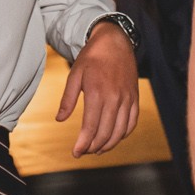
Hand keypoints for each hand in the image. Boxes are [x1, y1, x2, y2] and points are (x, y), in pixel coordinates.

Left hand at [60, 21, 138, 155]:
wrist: (115, 41)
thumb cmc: (92, 57)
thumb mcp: (74, 75)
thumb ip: (68, 99)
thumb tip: (59, 119)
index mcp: (97, 93)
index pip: (90, 127)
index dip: (83, 144)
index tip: (76, 152)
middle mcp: (114, 98)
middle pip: (105, 133)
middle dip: (93, 147)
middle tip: (83, 152)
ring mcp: (127, 99)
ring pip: (120, 131)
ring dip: (108, 145)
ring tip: (97, 149)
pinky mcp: (134, 98)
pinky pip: (131, 122)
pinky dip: (123, 134)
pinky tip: (114, 137)